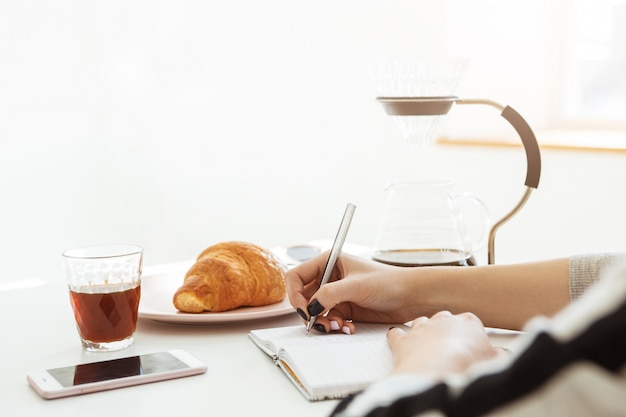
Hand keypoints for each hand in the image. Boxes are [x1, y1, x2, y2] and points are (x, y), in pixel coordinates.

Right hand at [285, 252, 421, 333]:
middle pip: (303, 296)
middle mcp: (329, 277)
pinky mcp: (344, 308)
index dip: (295, 294)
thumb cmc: (388, 282)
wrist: (410, 297)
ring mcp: (336, 294)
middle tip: (320, 323)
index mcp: (328, 262)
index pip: (297, 276)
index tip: (305, 310)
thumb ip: (329, 295)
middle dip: (309, 312)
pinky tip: (347, 328)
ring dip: (322, 322)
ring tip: (337, 326)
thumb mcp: (356, 286)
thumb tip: (310, 308)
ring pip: (314, 311)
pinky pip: (328, 320)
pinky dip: (334, 326)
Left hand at [387, 311, 499, 377]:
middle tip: (450, 346)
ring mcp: (421, 328)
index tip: (470, 345)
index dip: (469, 335)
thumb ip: (498, 355)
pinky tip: (399, 343)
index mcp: (469, 322)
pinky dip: (398, 338)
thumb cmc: (468, 367)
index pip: (470, 323)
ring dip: (423, 332)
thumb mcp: (494, 362)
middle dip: (446, 330)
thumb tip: (503, 355)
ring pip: (421, 322)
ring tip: (427, 345)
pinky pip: (397, 334)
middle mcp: (443, 320)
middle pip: (445, 319)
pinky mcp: (403, 340)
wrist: (439, 373)